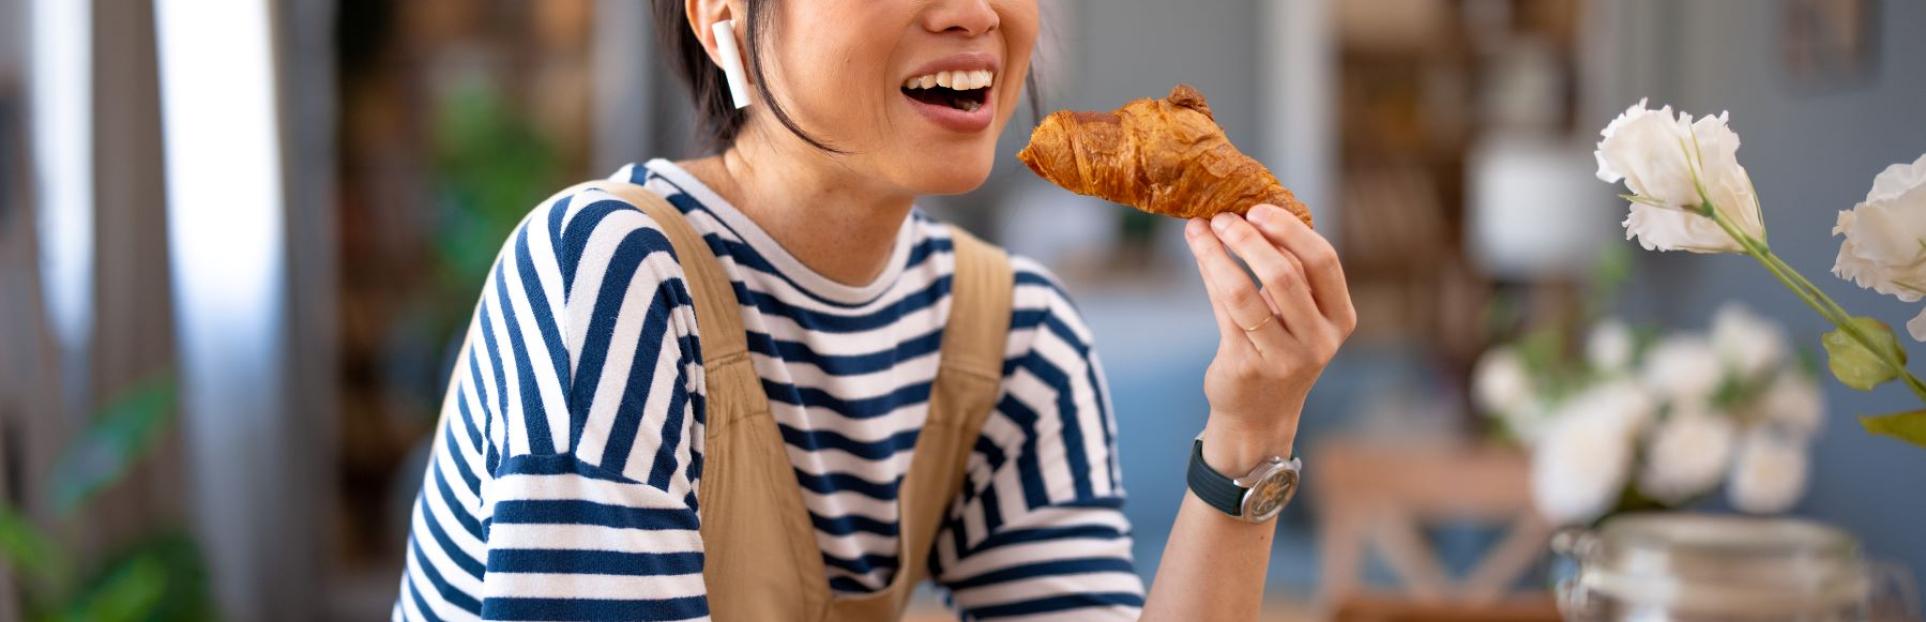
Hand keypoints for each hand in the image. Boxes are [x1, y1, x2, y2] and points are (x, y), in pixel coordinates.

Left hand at [1183, 205, 1355, 468]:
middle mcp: (1319, 339)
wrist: (1258, 415)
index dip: (1291, 230)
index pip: (1323, 261)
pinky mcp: (1247, 366)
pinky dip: (1210, 275)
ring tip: (1200, 229)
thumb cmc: (1277, 349)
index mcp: (1340, 317)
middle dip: (1249, 239)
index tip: (1259, 208)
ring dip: (1218, 254)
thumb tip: (1247, 214)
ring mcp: (1284, 357)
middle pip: (1285, 274)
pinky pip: (1224, 310)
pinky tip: (1200, 255)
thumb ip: (1284, 272)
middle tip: (1222, 217)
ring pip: (1245, 292)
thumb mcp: (1295, 314)